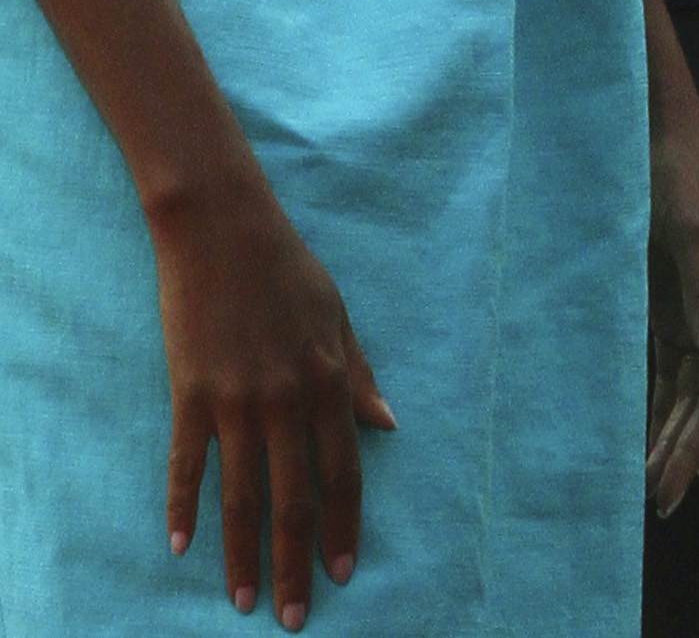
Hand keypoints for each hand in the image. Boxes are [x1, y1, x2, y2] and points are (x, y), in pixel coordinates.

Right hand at [149, 173, 395, 628]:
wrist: (225, 230)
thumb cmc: (288, 271)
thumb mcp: (340, 319)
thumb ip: (360, 377)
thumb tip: (387, 426)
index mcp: (331, 381)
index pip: (344, 473)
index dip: (346, 526)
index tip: (345, 573)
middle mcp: (289, 398)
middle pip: (296, 498)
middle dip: (300, 561)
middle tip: (298, 615)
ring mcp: (238, 399)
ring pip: (243, 495)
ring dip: (244, 554)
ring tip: (246, 600)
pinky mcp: (192, 392)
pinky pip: (189, 464)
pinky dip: (184, 508)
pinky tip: (181, 547)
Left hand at [646, 87, 698, 515]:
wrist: (657, 141)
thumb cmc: (679, 178)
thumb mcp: (691, 231)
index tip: (692, 468)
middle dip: (688, 446)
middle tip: (662, 501)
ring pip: (689, 391)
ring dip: (672, 437)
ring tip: (649, 489)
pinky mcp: (673, 313)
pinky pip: (666, 374)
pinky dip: (655, 410)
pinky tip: (641, 444)